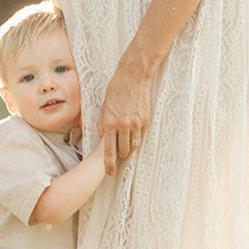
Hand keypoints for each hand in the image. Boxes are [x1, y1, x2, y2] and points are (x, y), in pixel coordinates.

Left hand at [98, 60, 150, 174]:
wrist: (132, 77)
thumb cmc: (116, 90)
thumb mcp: (104, 108)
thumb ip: (103, 125)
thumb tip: (102, 139)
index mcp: (110, 123)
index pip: (109, 150)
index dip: (109, 163)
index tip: (109, 171)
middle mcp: (123, 125)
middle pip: (123, 151)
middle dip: (121, 153)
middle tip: (120, 152)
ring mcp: (136, 123)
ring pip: (134, 145)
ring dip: (130, 146)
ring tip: (127, 141)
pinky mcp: (146, 120)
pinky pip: (141, 135)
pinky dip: (137, 135)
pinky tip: (134, 128)